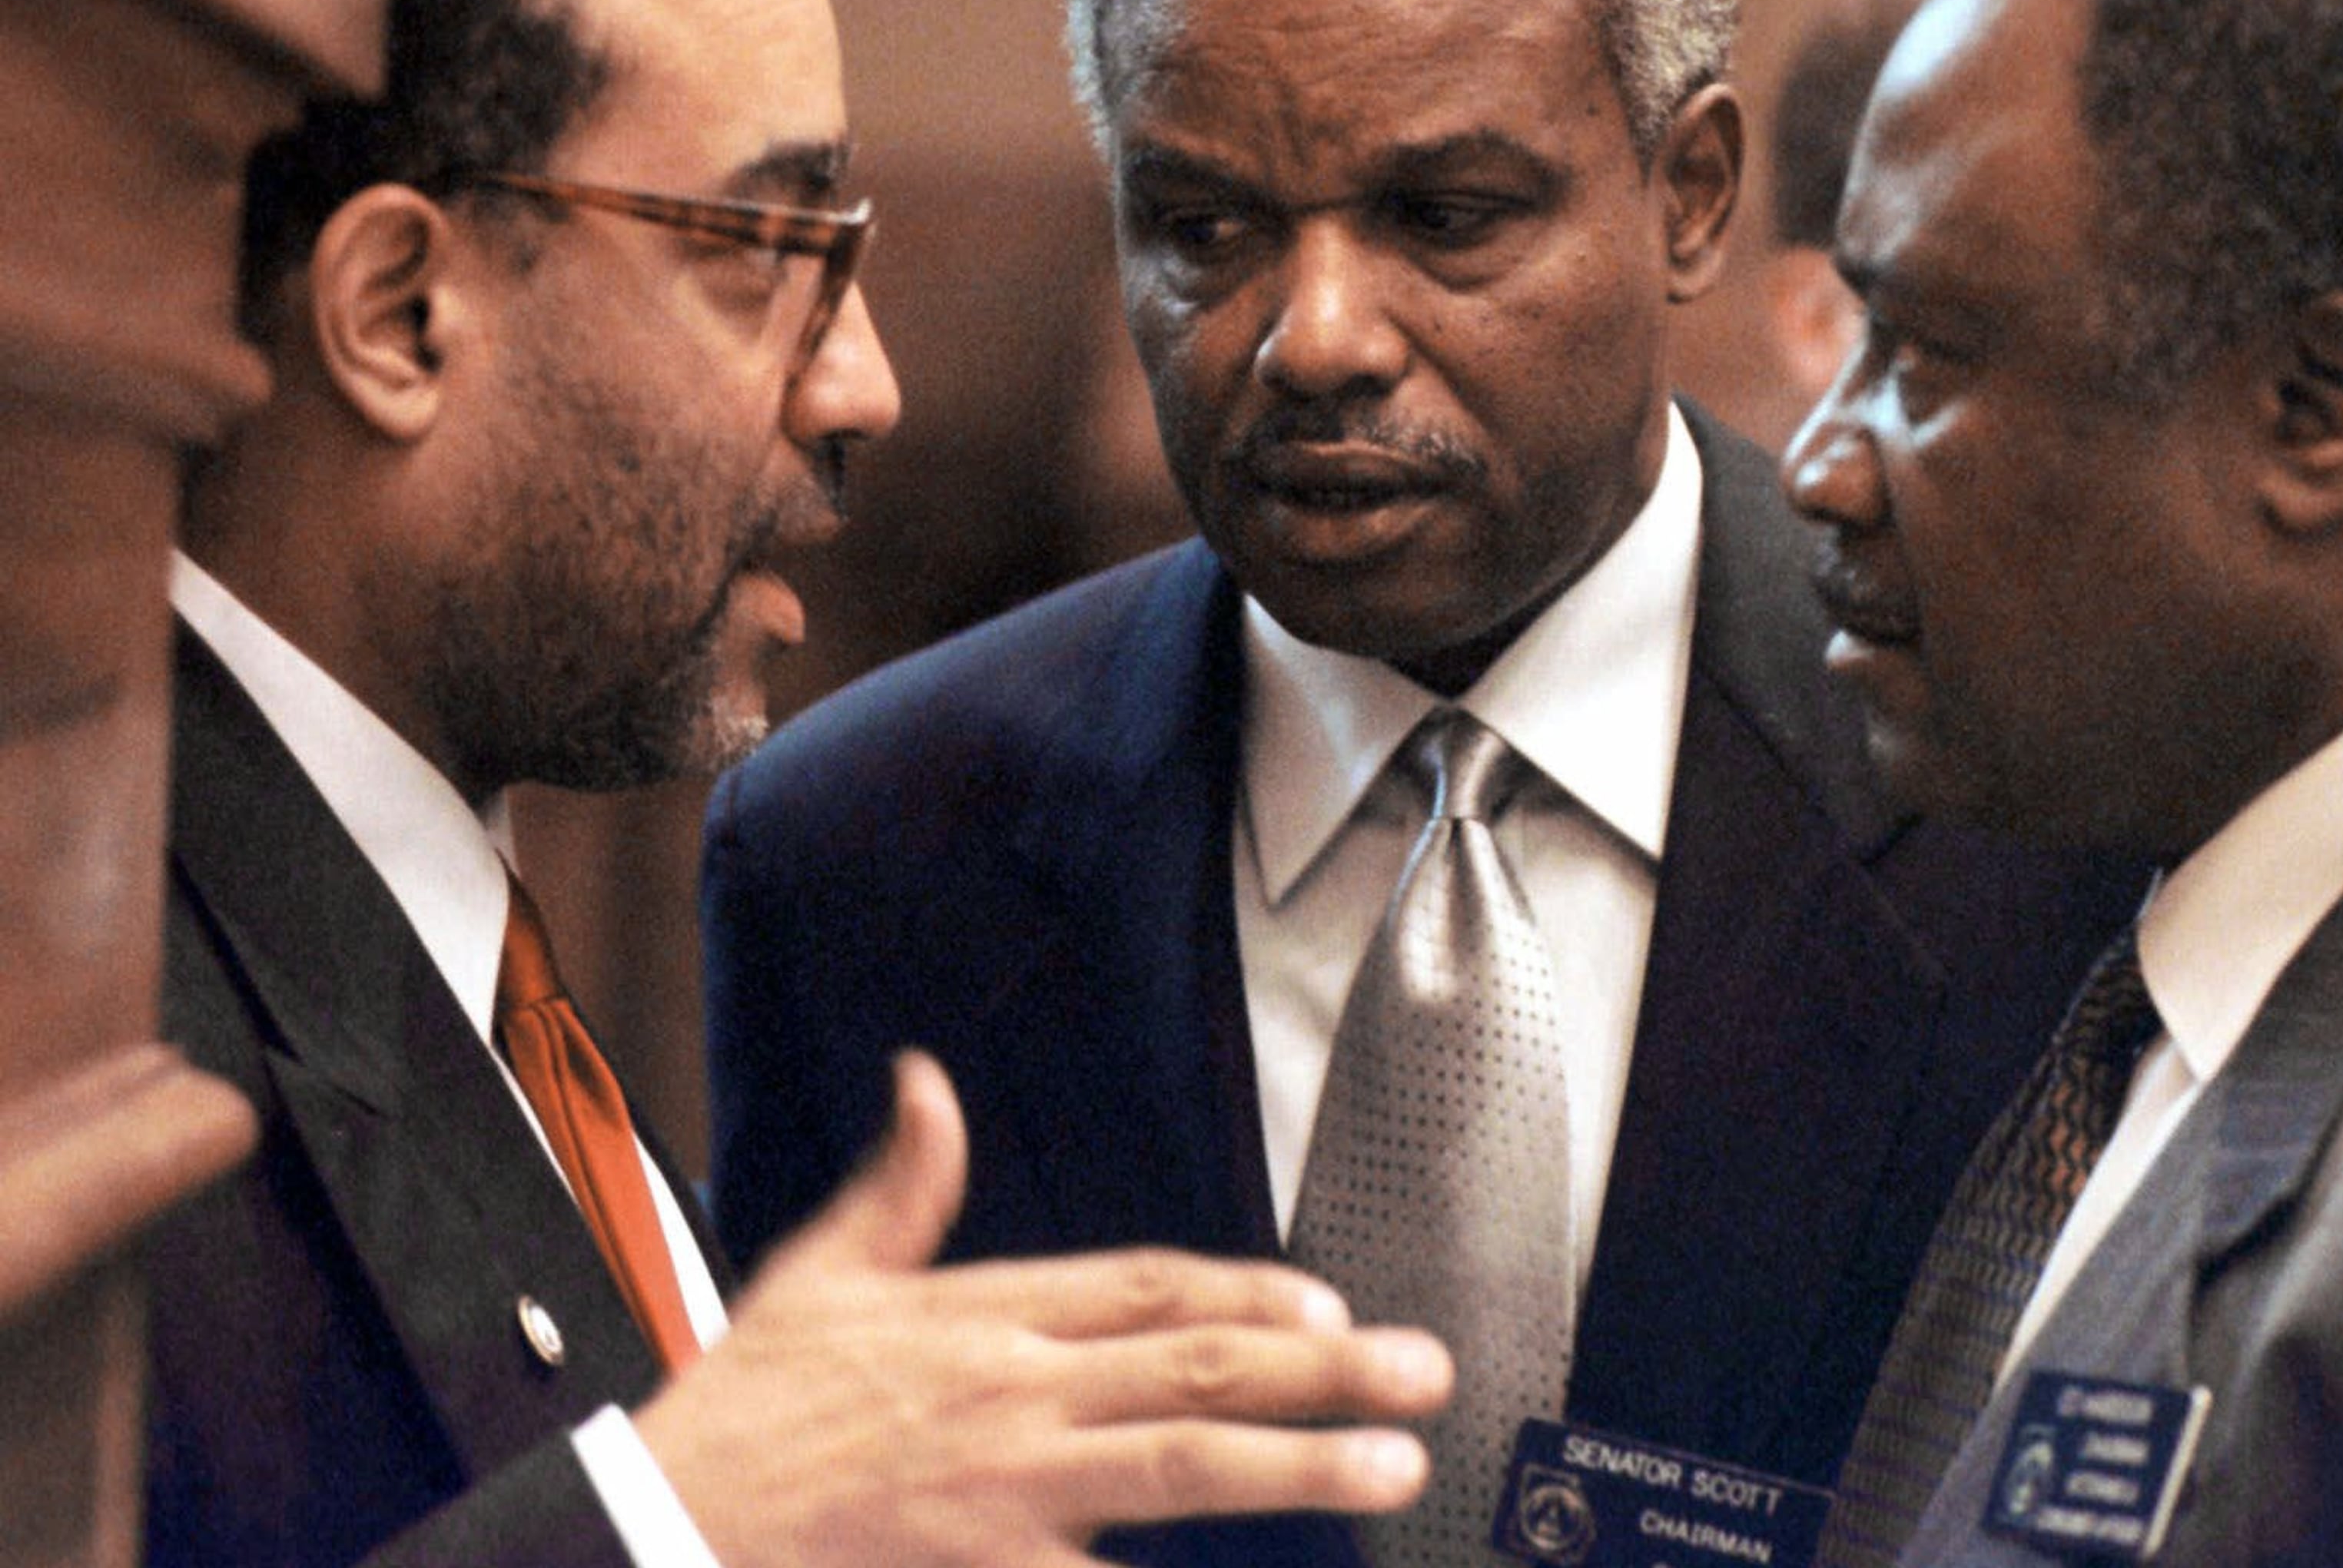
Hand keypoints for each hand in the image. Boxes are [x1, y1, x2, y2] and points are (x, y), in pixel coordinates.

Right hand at [636, 1050, 1451, 1567]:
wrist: (659, 1530)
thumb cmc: (746, 1415)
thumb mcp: (816, 1276)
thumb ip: (900, 1187)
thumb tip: (926, 1081)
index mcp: (984, 1318)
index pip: (1148, 1289)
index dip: (1246, 1291)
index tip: (1327, 1300)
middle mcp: (1013, 1396)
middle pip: (1195, 1365)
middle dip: (1322, 1368)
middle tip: (1422, 1373)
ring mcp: (1008, 1492)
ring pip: (1180, 1463)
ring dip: (1296, 1462)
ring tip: (1392, 1464)